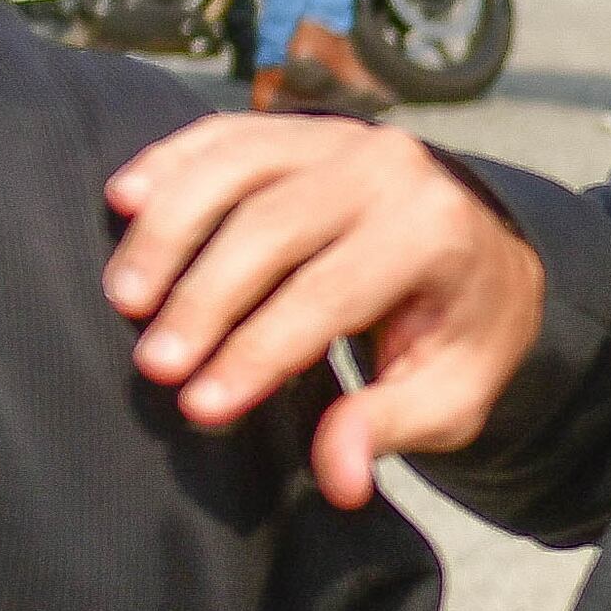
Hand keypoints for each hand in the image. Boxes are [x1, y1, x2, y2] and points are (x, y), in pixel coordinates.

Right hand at [102, 117, 543, 507]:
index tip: (199, 405)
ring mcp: (341, 137)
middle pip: (273, 227)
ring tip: (125, 300)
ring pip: (236, 167)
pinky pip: (224, 134)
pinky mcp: (300, 129)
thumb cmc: (459, 332)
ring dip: (170, 231)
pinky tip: (122, 201)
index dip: (260, 350)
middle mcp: (391, 169)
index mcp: (437, 232)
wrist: (487, 251)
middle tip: (154, 366)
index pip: (331, 293)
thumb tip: (339, 480)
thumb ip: (388, 428)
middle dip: (205, 299)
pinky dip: (169, 162)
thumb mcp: (451, 394)